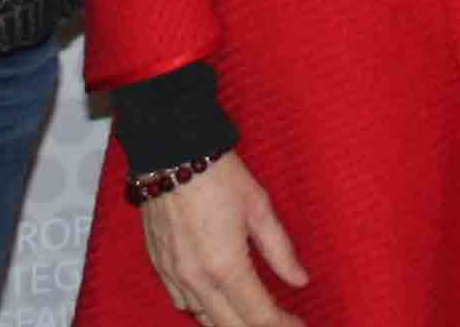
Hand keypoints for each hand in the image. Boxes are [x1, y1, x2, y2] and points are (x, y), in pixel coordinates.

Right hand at [139, 152, 309, 325]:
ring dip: (230, 322)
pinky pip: (181, 302)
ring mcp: (174, 274)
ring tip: (252, 315)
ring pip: (204, 319)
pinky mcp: (159, 264)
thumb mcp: (259, 206)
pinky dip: (202, 310)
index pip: (259, 316)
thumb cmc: (217, 173)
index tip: (299, 325)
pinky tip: (217, 301)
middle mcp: (197, 278)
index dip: (284, 326)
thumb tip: (300, 280)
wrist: (170, 150)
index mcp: (225, 266)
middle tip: (281, 322)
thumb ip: (280, 250)